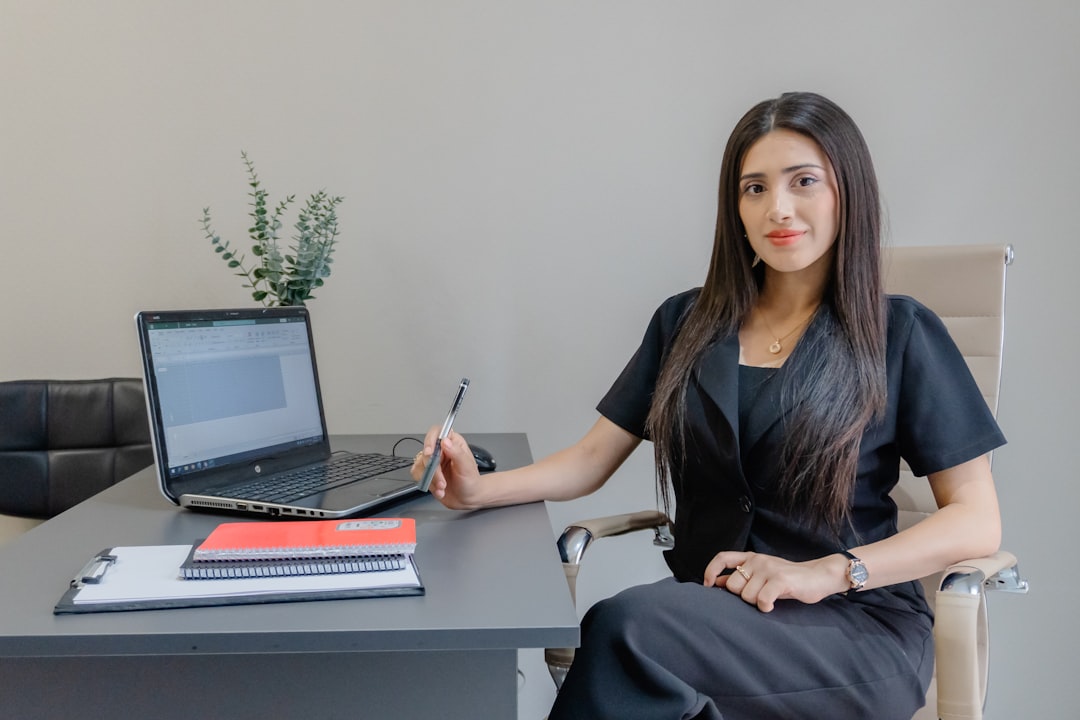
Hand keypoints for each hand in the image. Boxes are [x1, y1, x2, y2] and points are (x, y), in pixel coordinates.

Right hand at [410, 428, 484, 509]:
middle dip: (434, 470)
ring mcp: (433, 461)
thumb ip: (456, 453)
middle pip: (427, 451)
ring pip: (421, 464)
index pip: (437, 432)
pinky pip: (418, 474)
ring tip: (443, 487)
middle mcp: (441, 450)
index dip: (430, 440)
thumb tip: (445, 441)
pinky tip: (439, 490)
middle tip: (443, 481)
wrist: (467, 499)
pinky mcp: (426, 472)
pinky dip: (428, 484)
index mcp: (453, 442)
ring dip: (431, 479)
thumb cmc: (471, 481)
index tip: (429, 453)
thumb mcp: (467, 467)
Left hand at [702, 551, 849, 612]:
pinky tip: (771, 606)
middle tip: (759, 596)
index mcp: (751, 558)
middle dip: (742, 597)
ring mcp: (769, 569)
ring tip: (770, 598)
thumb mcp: (762, 575)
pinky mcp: (780, 580)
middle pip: (733, 585)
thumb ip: (742, 577)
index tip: (708, 585)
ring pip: (746, 595)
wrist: (818, 576)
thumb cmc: (788, 580)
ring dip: (756, 603)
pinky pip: (762, 600)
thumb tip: (718, 583)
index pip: (723, 558)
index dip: (711, 571)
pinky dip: (765, 607)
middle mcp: (758, 560)